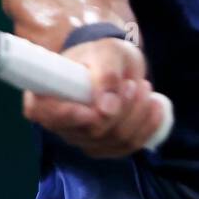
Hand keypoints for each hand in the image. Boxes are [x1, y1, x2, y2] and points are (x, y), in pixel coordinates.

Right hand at [21, 37, 165, 157]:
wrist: (114, 62)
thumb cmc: (102, 53)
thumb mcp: (107, 52)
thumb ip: (106, 75)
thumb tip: (106, 109)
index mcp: (46, 93)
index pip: (43, 113)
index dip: (65, 115)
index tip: (91, 109)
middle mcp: (59, 122)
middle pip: (91, 131)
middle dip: (122, 108)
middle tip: (134, 84)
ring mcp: (81, 138)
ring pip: (115, 140)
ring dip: (138, 114)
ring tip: (144, 87)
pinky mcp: (103, 146)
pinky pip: (128, 147)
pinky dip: (147, 127)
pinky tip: (155, 106)